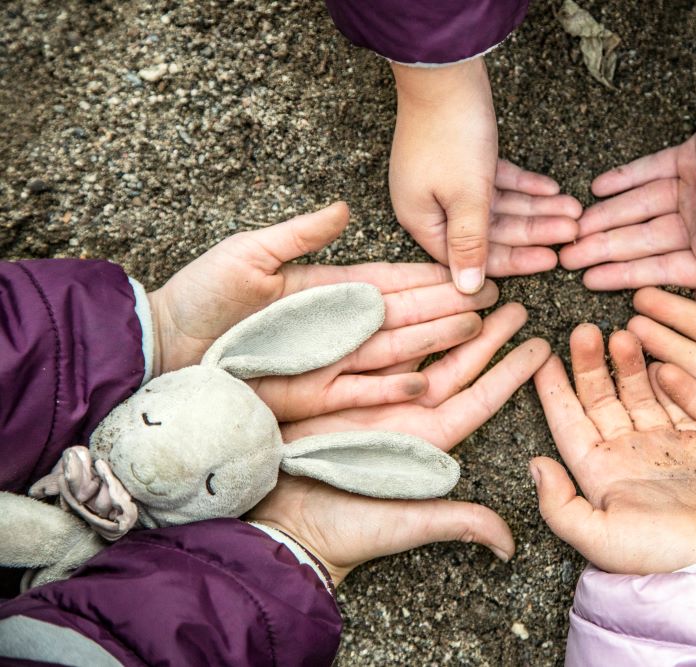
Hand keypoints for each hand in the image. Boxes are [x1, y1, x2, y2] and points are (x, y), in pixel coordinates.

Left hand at [148, 202, 500, 418]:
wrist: (162, 350)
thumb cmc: (200, 297)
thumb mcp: (250, 254)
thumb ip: (300, 234)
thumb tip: (344, 209)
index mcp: (326, 289)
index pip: (389, 281)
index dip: (427, 276)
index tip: (463, 267)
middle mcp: (337, 327)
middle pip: (404, 315)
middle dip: (448, 305)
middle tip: (491, 295)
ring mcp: (330, 361)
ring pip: (395, 350)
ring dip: (436, 341)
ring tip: (477, 329)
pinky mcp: (315, 396)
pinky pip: (363, 390)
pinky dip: (395, 387)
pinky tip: (430, 380)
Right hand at [251, 304, 549, 583]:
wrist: (282, 526)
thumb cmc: (346, 530)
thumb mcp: (407, 522)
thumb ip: (459, 522)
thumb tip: (509, 543)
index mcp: (429, 441)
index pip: (480, 399)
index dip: (510, 373)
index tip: (541, 347)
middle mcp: (408, 414)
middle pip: (456, 365)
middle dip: (486, 334)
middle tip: (515, 303)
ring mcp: (374, 397)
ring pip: (419, 347)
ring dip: (444, 317)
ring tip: (473, 290)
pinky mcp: (339, 385)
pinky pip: (374, 344)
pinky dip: (392, 318)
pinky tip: (411, 291)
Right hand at [391, 58, 580, 292]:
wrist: (445, 70)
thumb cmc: (450, 134)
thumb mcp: (465, 195)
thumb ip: (471, 243)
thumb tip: (468, 289)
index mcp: (421, 219)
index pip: (470, 256)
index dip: (514, 261)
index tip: (551, 260)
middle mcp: (432, 204)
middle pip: (491, 231)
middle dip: (535, 231)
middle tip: (574, 231)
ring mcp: (448, 181)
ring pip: (500, 206)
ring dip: (537, 209)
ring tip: (575, 210)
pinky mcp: (465, 159)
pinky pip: (499, 182)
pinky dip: (525, 186)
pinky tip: (554, 190)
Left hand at [530, 324, 695, 574]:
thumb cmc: (662, 554)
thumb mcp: (599, 536)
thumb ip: (560, 504)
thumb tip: (534, 465)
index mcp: (599, 474)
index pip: (568, 421)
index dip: (553, 389)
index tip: (541, 355)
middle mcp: (627, 455)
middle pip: (601, 399)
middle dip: (590, 364)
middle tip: (583, 329)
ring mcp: (663, 447)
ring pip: (637, 394)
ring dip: (627, 364)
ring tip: (621, 332)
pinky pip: (678, 400)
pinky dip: (667, 378)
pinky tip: (658, 354)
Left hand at [563, 90, 695, 320]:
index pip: (658, 270)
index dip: (622, 276)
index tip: (587, 280)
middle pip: (643, 241)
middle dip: (604, 247)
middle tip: (565, 255)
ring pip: (641, 208)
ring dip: (607, 215)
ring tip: (572, 223)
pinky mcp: (690, 159)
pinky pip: (649, 172)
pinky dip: (624, 179)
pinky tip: (596, 187)